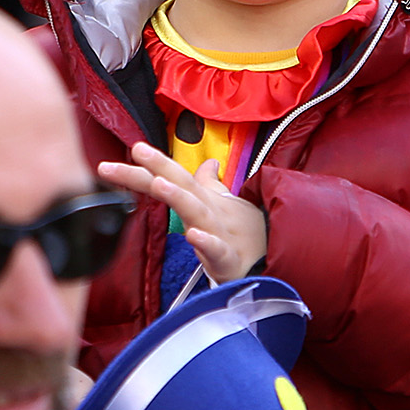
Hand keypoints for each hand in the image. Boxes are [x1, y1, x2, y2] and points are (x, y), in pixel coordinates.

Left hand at [100, 141, 267, 286]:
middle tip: (137, 151)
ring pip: (197, 212)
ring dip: (178, 197)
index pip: (177, 176)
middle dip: (158, 168)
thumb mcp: (227, 206)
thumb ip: (210, 184)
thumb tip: (207, 164)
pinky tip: (193, 235)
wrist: (274, 263)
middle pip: (182, 186)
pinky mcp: (229, 260)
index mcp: (205, 200)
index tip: (135, 147)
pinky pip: (217, 250)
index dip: (156, 162)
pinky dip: (206, 242)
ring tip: (159, 183)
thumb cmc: (247, 235)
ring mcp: (220, 234)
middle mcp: (210, 212)